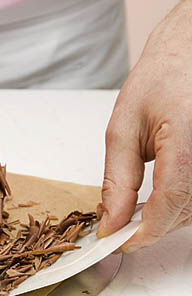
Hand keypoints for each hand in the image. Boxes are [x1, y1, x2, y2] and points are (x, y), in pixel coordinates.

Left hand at [98, 0, 191, 250]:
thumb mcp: (124, 125)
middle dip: (151, 226)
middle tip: (119, 224)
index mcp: (187, 144)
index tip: (118, 243)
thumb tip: (112, 220)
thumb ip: (119, 178)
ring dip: (168, 218)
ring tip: (138, 207)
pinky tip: (163, 196)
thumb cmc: (161, 79)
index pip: (169, 206)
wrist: (191, 53)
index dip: (143, 232)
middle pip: (186, 214)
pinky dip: (183, 204)